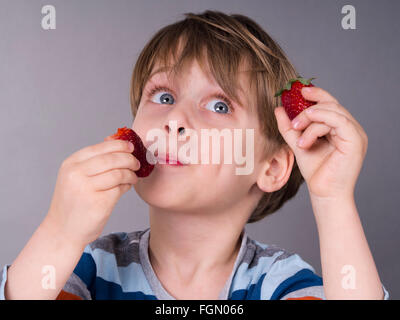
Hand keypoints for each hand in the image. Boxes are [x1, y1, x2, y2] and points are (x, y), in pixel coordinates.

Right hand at [45, 136, 139, 246]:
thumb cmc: (73, 202)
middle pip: (112, 159)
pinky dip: (127, 186)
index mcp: (71, 164)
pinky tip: (126, 186)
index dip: (119, 145)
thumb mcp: (75, 176)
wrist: (63, 230)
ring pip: (118, 173)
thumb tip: (116, 141)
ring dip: (130, 174)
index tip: (130, 146)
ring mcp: (86, 189)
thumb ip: (93, 160)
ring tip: (133, 177)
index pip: (100, 148)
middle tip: (136, 163)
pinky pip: (120, 189)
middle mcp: (76, 174)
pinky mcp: (99, 203)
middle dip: (129, 159)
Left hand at [274, 86, 367, 200]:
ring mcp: (355, 134)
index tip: (300, 91)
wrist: (323, 193)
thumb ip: (289, 127)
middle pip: (332, 104)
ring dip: (310, 119)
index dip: (317, 93)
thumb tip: (278, 108)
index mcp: (340, 128)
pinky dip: (317, 126)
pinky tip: (305, 140)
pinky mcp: (356, 140)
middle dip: (309, 108)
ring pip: (332, 112)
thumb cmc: (315, 171)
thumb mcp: (298, 143)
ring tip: (298, 136)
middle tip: (294, 122)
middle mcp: (351, 128)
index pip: (330, 104)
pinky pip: (337, 121)